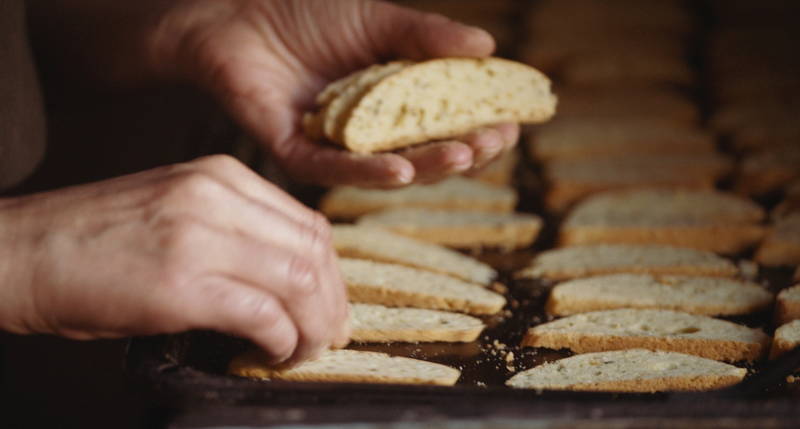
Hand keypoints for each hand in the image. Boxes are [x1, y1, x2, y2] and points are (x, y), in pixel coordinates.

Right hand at [0, 155, 348, 364]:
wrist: (23, 252)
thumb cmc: (96, 240)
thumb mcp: (178, 209)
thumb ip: (235, 227)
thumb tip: (291, 274)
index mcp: (221, 176)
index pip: (309, 223)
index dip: (332, 273)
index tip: (330, 304)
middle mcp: (217, 197)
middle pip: (314, 251)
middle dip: (332, 302)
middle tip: (328, 335)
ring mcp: (199, 236)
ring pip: (300, 281)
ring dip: (313, 325)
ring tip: (302, 349)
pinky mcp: (181, 283)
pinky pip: (264, 314)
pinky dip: (281, 340)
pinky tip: (270, 353)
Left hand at [147, 0, 518, 186]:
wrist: (238, 12)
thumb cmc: (307, 15)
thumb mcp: (380, 21)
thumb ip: (428, 37)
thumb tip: (488, 47)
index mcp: (394, 105)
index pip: (445, 126)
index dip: (480, 126)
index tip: (513, 122)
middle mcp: (370, 134)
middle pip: (425, 155)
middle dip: (465, 151)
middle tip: (496, 141)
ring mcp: (336, 148)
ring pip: (389, 170)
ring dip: (430, 165)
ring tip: (466, 154)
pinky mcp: (298, 155)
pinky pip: (337, 170)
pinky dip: (370, 171)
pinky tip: (403, 168)